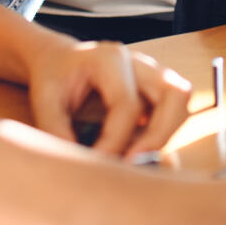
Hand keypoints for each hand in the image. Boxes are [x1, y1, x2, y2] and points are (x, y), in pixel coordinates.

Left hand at [26, 39, 192, 155]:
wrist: (59, 61)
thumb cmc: (53, 78)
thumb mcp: (44, 102)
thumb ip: (57, 132)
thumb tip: (77, 166)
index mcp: (109, 58)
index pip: (127, 105)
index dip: (116, 141)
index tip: (97, 164)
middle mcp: (138, 61)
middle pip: (174, 93)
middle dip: (159, 135)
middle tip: (132, 163)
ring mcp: (152, 72)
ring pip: (181, 99)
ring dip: (167, 133)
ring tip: (137, 158)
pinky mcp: (156, 87)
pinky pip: (174, 109)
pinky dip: (162, 132)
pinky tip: (136, 149)